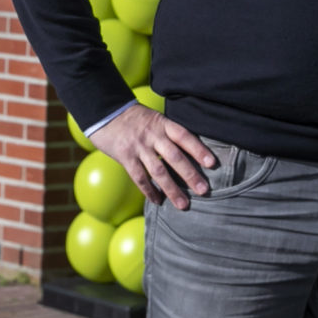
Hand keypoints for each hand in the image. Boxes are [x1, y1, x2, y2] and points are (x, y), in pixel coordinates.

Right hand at [90, 104, 217, 210]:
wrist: (105, 113)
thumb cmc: (135, 119)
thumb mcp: (154, 119)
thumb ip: (169, 134)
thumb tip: (190, 155)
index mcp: (162, 124)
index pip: (184, 136)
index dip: (199, 149)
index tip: (212, 163)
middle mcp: (152, 135)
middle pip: (175, 156)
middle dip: (190, 175)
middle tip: (204, 190)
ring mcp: (138, 146)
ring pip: (158, 171)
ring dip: (172, 189)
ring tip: (183, 204)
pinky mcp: (125, 156)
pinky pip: (139, 177)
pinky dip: (150, 191)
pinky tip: (158, 201)